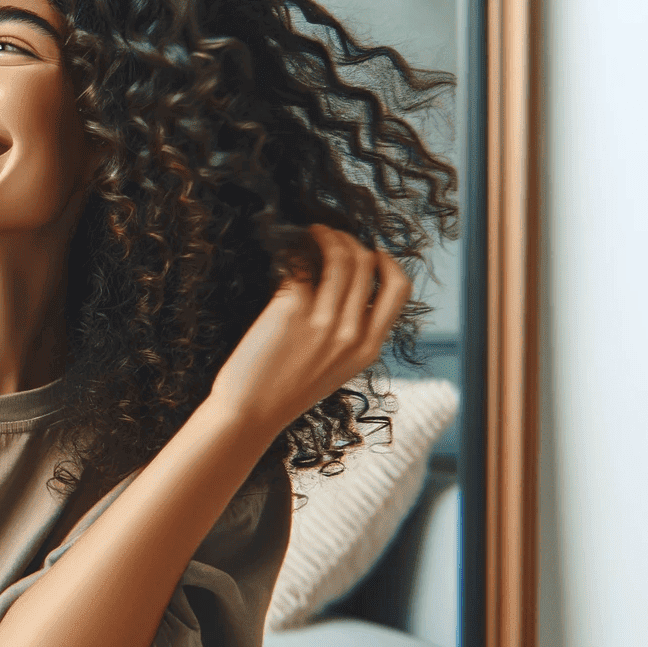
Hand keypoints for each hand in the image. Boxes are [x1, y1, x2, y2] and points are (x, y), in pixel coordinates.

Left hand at [208, 224, 411, 435]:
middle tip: (329, 236)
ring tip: (312, 232)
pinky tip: (287, 249)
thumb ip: (351, 336)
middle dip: (350, 241)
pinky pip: (302, 264)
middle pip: (367, 264)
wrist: (248, 414)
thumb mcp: (336, 369)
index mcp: (369, 349)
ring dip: (327, 236)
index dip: (387, 261)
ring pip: (340, 257)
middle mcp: (351, 333)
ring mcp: (323, 322)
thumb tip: (350, 289)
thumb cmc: (284, 390)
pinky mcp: (291, 311)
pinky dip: (297, 250)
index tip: (370, 251)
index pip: (399, 288)